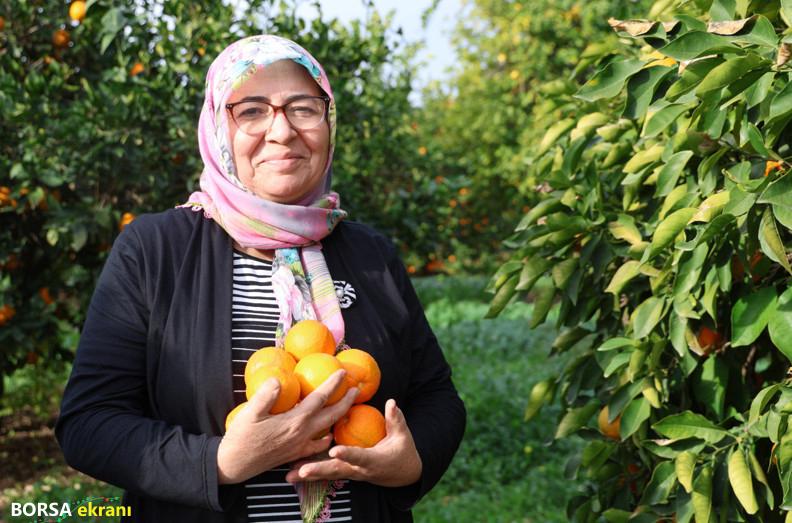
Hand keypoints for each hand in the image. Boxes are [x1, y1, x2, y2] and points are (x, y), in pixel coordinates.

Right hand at [217, 369, 358, 483]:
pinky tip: (326, 434)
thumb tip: (279, 379)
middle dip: (346, 401)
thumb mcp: (250, 413)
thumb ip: (266, 395)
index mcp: (295, 421)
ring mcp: (300, 446)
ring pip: (328, 431)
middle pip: (332, 416)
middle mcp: (302, 434)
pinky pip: (317, 447)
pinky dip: (326, 439)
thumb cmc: (241, 437)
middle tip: (356, 389)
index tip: (343, 373)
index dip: (333, 384)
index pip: (320, 399)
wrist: (234, 465)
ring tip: (345, 408)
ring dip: (339, 419)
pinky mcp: (295, 455)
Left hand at [285, 399, 421, 487]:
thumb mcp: (403, 436)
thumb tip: (391, 402)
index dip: (347, 454)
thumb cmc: (402, 453)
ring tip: (290, 475)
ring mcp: (351, 473)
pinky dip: (310, 474)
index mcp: (373, 460)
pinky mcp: (344, 472)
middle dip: (319, 470)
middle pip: (337, 470)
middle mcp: (359, 469)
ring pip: (328, 474)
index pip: (359, 456)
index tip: (334, 449)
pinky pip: (326, 474)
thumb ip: (395, 420)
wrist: (402, 475)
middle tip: (302, 470)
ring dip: (309, 475)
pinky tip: (292, 473)